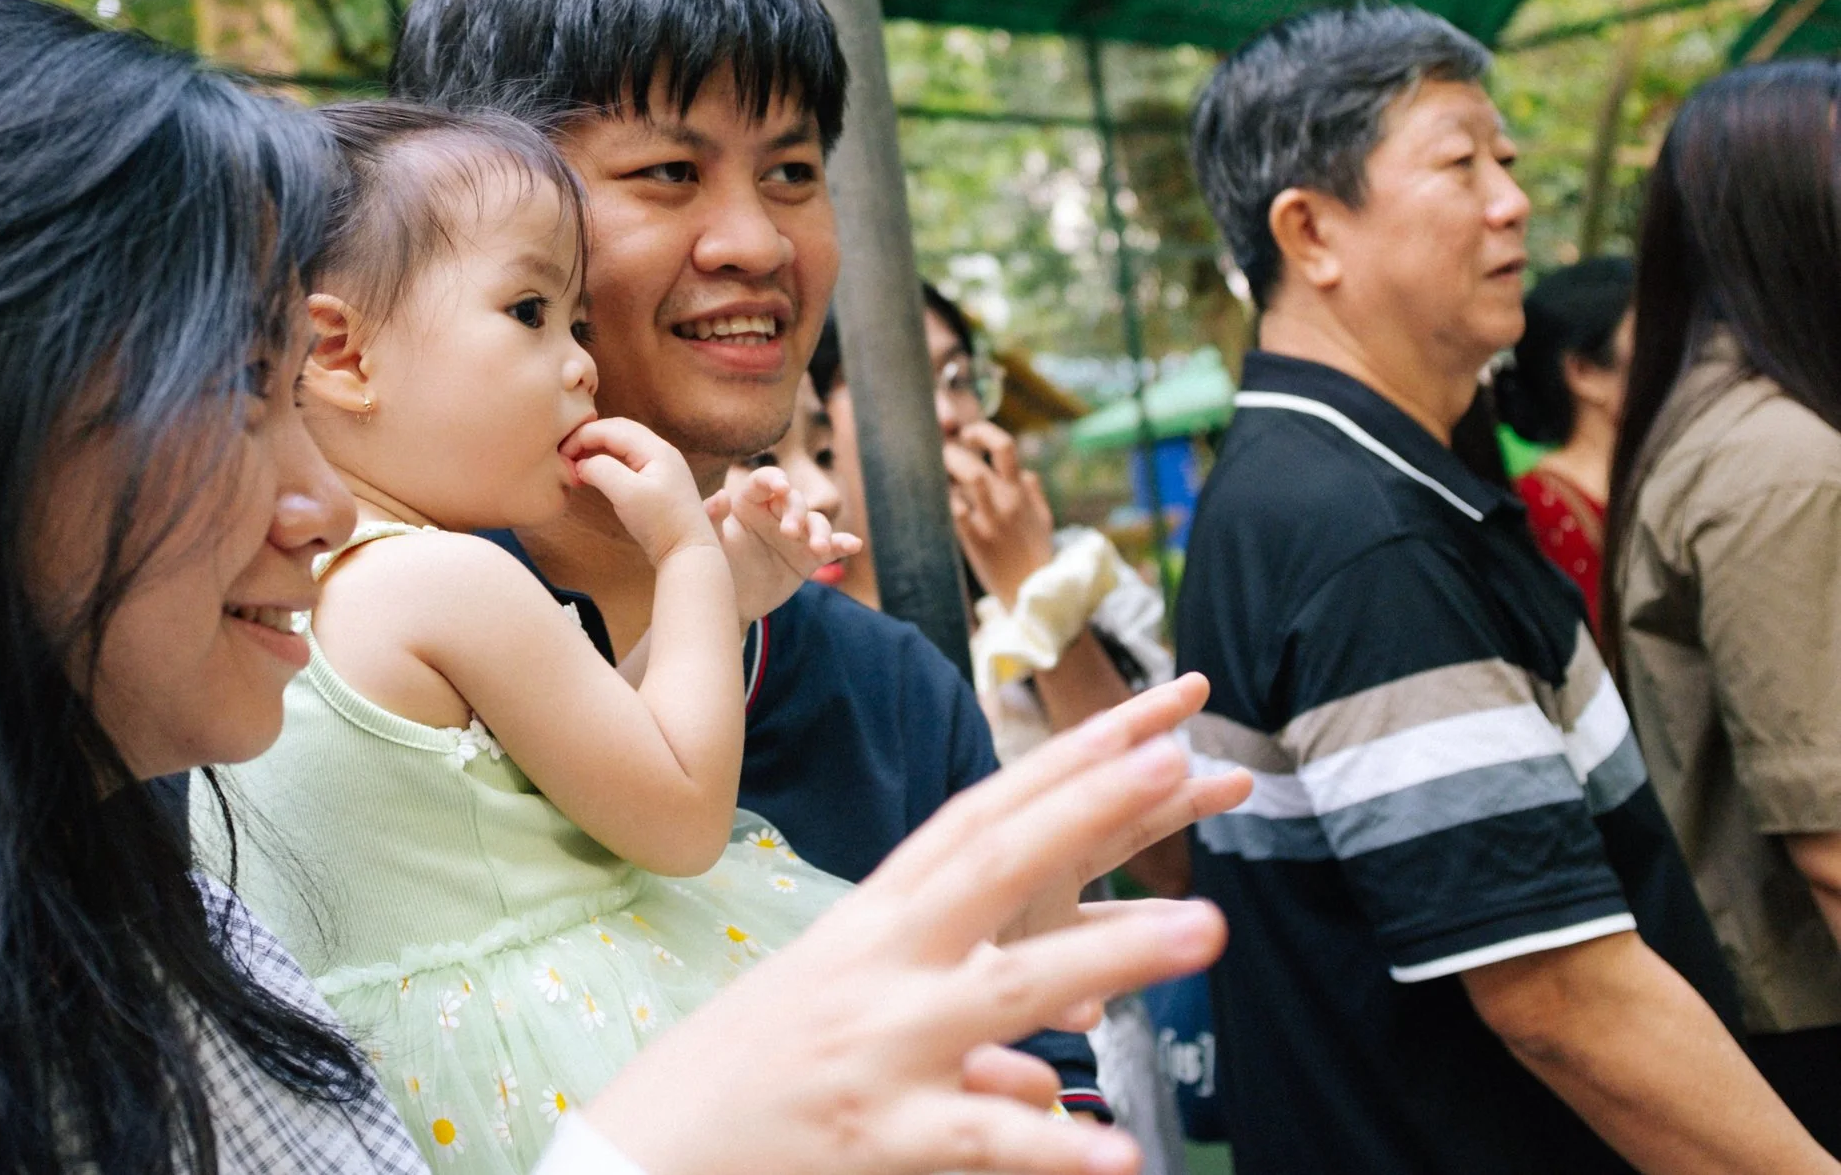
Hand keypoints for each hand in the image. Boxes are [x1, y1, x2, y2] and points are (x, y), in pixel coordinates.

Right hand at [564, 418, 716, 566]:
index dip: (584, 436)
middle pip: (618, 431)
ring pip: (623, 445)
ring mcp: (661, 467)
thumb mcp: (627, 494)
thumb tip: (581, 464)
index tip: (562, 454)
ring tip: (576, 463)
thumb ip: (601, 471)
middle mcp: (661, 452)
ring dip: (598, 449)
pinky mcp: (657, 483)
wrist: (689, 552)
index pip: (612, 428)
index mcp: (656, 449)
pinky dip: (608, 462)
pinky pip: (628, 461)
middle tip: (565, 454)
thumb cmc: (661, 524)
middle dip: (589, 438)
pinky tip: (595, 474)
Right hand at [587, 674, 1248, 1174]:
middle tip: (1181, 757)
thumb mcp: (849, 1028)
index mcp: (871, 923)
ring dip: (1114, 954)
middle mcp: (879, 965)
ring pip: (1008, 987)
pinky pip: (979, 1139)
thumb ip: (960, 1045)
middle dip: (1089, 809)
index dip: (1059, 767)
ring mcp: (880, 1046)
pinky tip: (1119, 1155)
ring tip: (1209, 928)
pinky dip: (1051, 1150)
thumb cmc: (746, 1079)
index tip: (1140, 720)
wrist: (643, 1154)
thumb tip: (1039, 1084)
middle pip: (996, 865)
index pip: (977, 821)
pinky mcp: (876, 1136)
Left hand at [705, 466, 864, 621]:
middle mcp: (776, 513)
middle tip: (789, 532)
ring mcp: (796, 535)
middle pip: (794, 501)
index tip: (781, 487)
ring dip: (821, 531)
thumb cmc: (715, 566)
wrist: (729, 602)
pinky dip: (844, 544)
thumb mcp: (709, 543)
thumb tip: (721, 494)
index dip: (775, 479)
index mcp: (750, 502)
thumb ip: (713, 519)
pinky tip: (854, 545)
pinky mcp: (809, 557)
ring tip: (819, 548)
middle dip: (796, 513)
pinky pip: (831, 547)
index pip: (765, 481)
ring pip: (816, 522)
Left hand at [946, 423, 1055, 601]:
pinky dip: (945, 500)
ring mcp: (990, 521)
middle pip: (975, 463)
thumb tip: (1026, 472)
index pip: (1004, 446)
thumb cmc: (1036, 554)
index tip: (967, 434)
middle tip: (938, 453)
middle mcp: (1005, 502)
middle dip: (951, 451)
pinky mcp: (975, 541)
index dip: (982, 432)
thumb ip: (1033, 492)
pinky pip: (956, 512)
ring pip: (965, 482)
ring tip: (934, 471)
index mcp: (1020, 492)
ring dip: (945, 471)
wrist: (1033, 591)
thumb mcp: (1042, 519)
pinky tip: (937, 498)